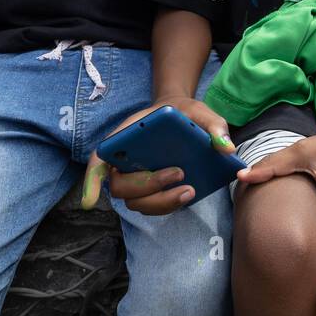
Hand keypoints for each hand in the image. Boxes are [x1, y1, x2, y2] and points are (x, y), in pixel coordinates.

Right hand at [81, 97, 236, 215]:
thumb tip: (225, 148)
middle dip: (148, 185)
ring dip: (160, 201)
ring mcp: (136, 178)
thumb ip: (213, 124)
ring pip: (137, 202)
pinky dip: (167, 205)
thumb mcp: (199, 110)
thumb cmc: (182, 113)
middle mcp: (124, 162)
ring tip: (189, 190)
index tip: (90, 202)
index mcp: (124, 138)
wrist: (183, 119)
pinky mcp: (151, 190)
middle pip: (121, 187)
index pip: (99, 160)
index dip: (91, 181)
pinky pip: (152, 205)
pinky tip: (187, 194)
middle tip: (179, 173)